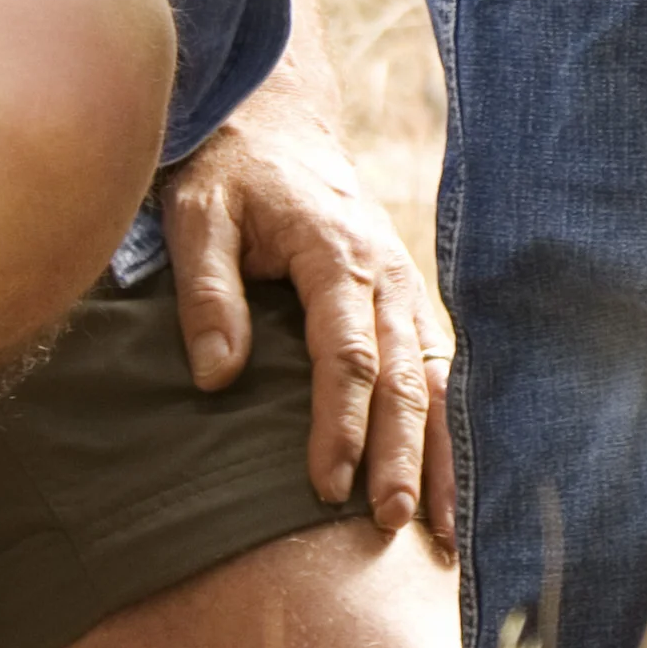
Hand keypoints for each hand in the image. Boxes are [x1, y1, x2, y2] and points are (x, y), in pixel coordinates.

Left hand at [158, 0, 452, 546]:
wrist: (277, 119)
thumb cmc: (229, 172)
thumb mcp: (196, 214)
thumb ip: (206, 292)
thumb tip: (218, 377)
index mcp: (335, 251)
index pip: (346, 353)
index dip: (339, 422)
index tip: (325, 484)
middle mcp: (384, 271)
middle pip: (403, 375)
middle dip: (400, 453)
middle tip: (388, 521)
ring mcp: (403, 286)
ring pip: (434, 377)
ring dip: (438, 452)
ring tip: (440, 528)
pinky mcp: (405, 301)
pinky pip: (439, 369)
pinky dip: (448, 427)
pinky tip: (450, 482)